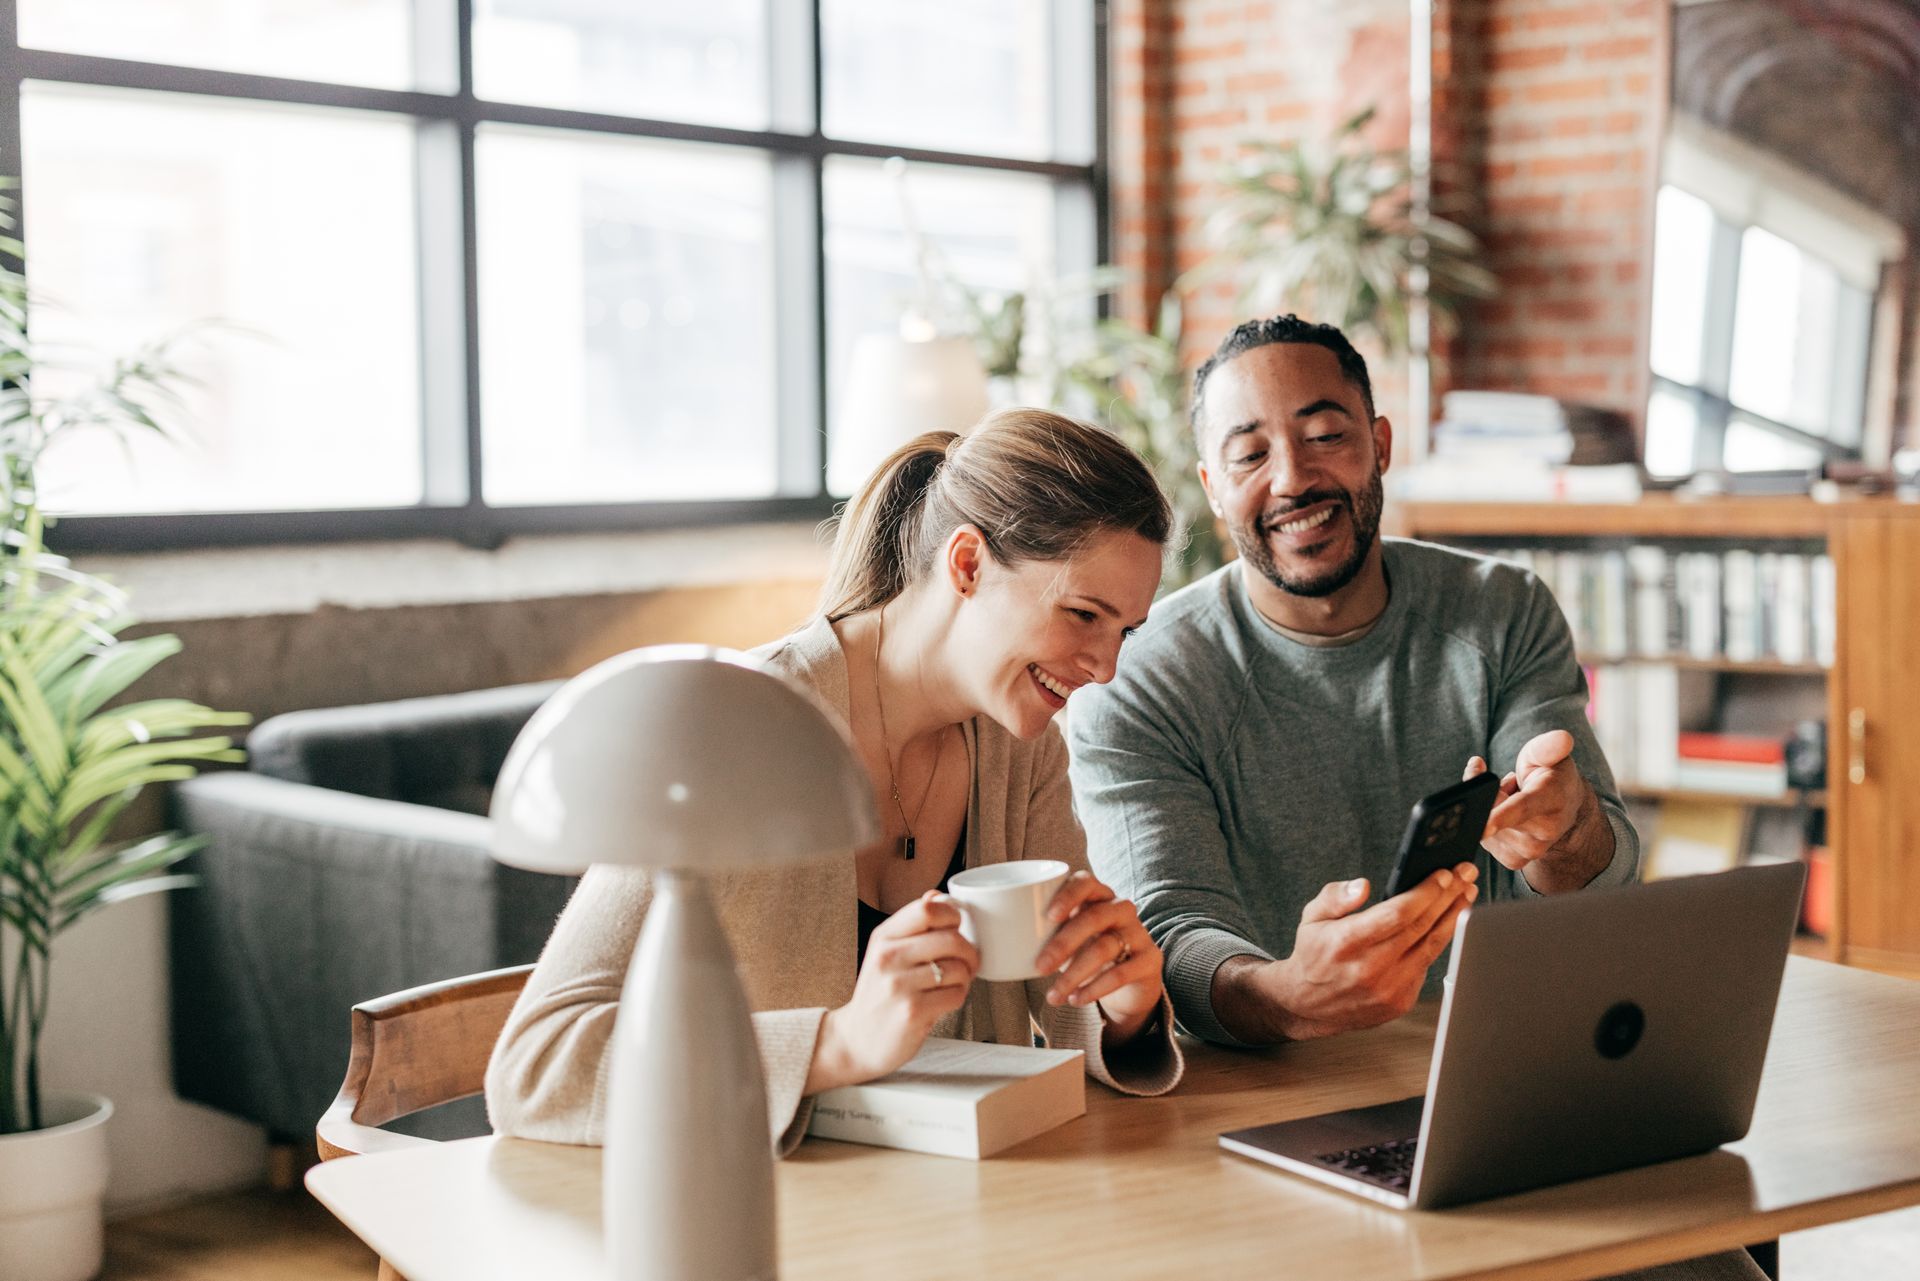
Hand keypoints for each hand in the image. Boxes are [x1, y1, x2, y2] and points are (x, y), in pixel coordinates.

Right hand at [806, 892, 977, 1093]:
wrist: (856, 1041)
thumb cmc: (878, 995)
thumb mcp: (885, 952)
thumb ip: (912, 924)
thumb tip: (936, 894)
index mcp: (884, 936)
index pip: (928, 908)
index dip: (952, 916)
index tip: (955, 929)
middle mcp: (888, 957)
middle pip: (951, 938)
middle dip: (969, 951)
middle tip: (967, 962)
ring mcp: (899, 985)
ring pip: (958, 968)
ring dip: (965, 977)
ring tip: (952, 984)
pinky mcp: (913, 1011)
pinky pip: (956, 994)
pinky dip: (958, 997)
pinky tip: (944, 1000)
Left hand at [1031, 870, 1164, 1039]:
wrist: (1130, 980)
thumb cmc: (1088, 951)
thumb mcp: (1068, 938)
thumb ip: (1043, 933)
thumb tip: (992, 939)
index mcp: (1097, 896)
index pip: (1085, 882)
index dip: (1068, 896)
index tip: (1048, 916)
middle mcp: (1120, 909)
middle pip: (1093, 918)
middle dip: (1063, 944)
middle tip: (1039, 967)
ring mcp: (1138, 933)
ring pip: (1105, 947)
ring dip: (1074, 974)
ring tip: (1054, 995)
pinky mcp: (1149, 959)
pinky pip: (1121, 972)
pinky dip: (1095, 988)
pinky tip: (1077, 999)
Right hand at [1261, 865, 1477, 1039]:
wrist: (1307, 1005)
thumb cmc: (1313, 956)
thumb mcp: (1312, 918)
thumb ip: (1335, 897)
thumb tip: (1362, 886)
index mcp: (1347, 943)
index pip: (1397, 914)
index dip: (1425, 893)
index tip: (1443, 874)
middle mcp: (1370, 968)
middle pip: (1420, 926)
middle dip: (1447, 897)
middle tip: (1464, 875)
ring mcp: (1388, 989)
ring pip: (1431, 947)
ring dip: (1453, 918)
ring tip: (1465, 895)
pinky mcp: (1399, 1002)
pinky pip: (1426, 966)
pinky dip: (1439, 943)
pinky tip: (1448, 923)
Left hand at [1468, 732, 1591, 873]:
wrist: (1564, 808)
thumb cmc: (1552, 776)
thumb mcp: (1550, 753)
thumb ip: (1549, 746)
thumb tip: (1562, 738)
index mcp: (1552, 799)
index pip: (1523, 807)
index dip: (1502, 816)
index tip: (1483, 825)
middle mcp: (1544, 831)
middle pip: (1491, 811)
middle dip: (1488, 791)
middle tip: (1510, 782)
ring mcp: (1529, 850)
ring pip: (1484, 825)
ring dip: (1489, 808)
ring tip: (1512, 800)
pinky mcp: (1514, 861)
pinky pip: (1484, 839)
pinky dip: (1487, 823)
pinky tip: (1504, 817)